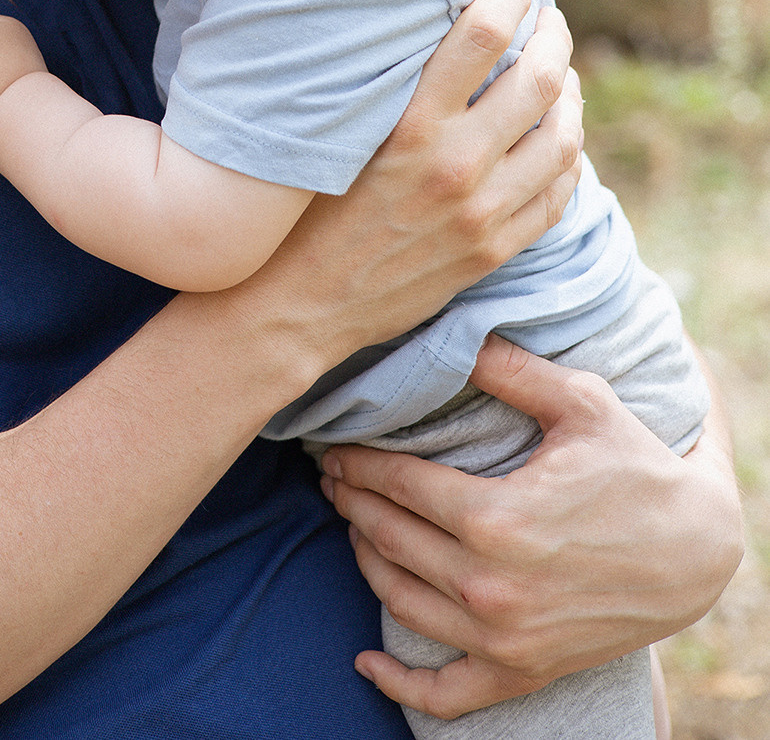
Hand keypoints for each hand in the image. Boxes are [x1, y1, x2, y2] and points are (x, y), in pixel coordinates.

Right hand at [232, 0, 583, 388]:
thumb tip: (433, 26)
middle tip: (550, 19)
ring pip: (563, 138)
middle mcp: (455, 165)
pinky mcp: (493, 250)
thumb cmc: (304, 204)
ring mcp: (482, 213)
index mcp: (411, 124)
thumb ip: (391, 87)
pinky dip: (567, 157)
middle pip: (539, 81)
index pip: (483, 36)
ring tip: (561, 75)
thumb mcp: (339, 132)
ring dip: (570, 95)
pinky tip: (558, 139)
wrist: (300, 303)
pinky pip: (558, 195)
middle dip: (554, 37)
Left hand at [320, 336, 743, 718]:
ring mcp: (504, 638)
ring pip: (400, 601)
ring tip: (352, 526)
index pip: (397, 485)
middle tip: (330, 477)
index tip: (333, 445)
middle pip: (389, 538)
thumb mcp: (579, 402)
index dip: (356, 462)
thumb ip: (508, 368)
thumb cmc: (635, 467)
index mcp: (497, 518)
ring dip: (365, 560)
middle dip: (350, 502)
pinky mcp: (521, 670)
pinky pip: (445, 693)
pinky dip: (399, 685)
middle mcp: (490, 586)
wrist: (696, 553)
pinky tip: (366, 663)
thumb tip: (453, 333)